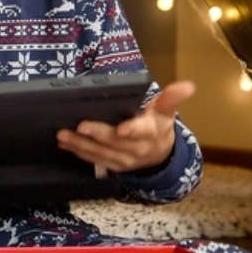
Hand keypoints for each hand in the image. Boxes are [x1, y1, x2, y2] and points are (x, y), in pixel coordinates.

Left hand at [56, 81, 194, 172]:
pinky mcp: (114, 167)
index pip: (141, 132)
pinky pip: (94, 160)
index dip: (131, 131)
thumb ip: (172, 97)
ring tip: (63, 135)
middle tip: (79, 127)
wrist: (160, 155)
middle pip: (115, 142)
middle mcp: (137, 149)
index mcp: (151, 133)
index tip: (121, 129)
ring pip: (101, 153)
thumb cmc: (159, 125)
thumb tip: (188, 85)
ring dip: (81, 145)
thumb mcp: (166, 111)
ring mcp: (124, 160)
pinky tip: (65, 145)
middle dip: (97, 135)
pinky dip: (79, 153)